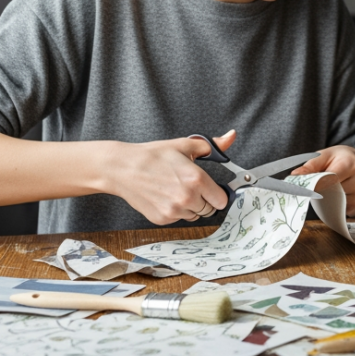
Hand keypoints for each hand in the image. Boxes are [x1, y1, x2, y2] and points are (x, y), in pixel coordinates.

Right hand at [102, 130, 233, 224]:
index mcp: (196, 179)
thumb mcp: (184, 145)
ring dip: (190, 206)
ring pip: (194, 215)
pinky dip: (175, 211)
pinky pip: (178, 219)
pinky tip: (165, 196)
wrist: (123, 168)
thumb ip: (212, 146)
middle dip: (204, 200)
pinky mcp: (162, 219)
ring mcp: (174, 210)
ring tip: (174, 189)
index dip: (217, 194)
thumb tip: (231, 136)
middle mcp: (187, 198)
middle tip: (189, 186)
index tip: (211, 189)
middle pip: (210, 210)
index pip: (222, 200)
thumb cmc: (153, 155)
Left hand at [291, 145, 354, 216]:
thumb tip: (295, 176)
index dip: (316, 185)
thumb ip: (310, 165)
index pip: (331, 179)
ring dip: (326, 197)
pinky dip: (332, 202)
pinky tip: (333, 193)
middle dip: (320, 190)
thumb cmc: (339, 158)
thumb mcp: (325, 155)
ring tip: (325, 187)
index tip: (303, 188)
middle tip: (312, 187)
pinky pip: (339, 207)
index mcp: (351, 164)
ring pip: (334, 201)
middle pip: (332, 192)